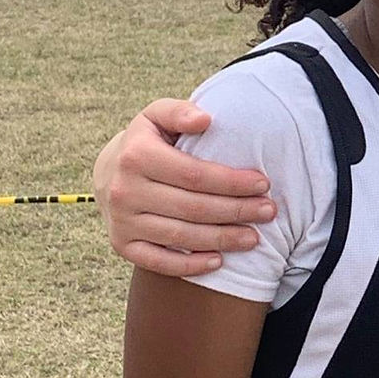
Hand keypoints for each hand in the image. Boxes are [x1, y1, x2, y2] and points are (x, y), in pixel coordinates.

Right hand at [94, 99, 275, 276]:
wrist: (109, 171)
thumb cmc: (149, 140)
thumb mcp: (157, 115)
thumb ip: (180, 112)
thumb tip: (205, 120)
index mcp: (137, 156)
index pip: (195, 174)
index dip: (232, 182)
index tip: (263, 184)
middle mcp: (125, 190)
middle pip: (192, 207)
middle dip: (236, 211)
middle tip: (269, 212)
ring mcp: (122, 221)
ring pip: (180, 236)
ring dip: (221, 239)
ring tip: (254, 238)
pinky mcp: (121, 245)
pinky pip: (158, 262)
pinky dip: (189, 266)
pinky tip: (219, 262)